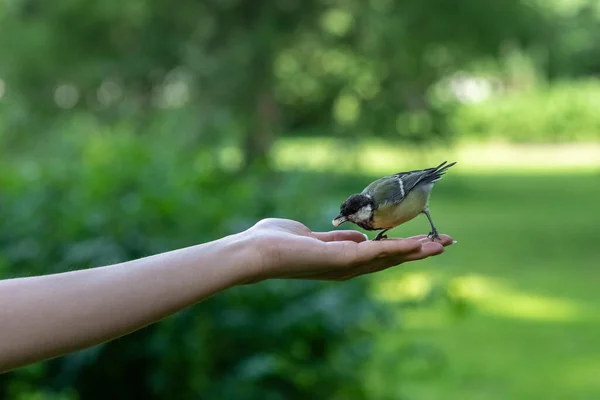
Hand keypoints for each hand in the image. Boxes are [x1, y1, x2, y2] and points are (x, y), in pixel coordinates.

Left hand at [241, 218, 453, 282]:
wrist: (256, 251)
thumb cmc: (275, 242)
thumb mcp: (312, 236)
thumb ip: (337, 239)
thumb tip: (360, 236)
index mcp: (340, 259)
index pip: (378, 254)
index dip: (402, 248)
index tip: (424, 241)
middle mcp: (346, 267)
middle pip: (390, 258)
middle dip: (419, 251)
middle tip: (446, 243)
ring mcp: (345, 266)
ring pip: (389, 257)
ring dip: (417, 251)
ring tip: (442, 244)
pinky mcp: (341, 260)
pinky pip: (376, 253)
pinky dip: (399, 249)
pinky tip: (419, 244)